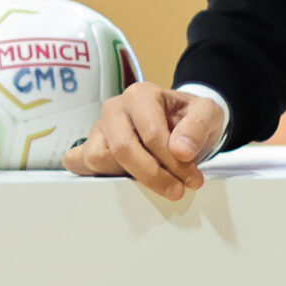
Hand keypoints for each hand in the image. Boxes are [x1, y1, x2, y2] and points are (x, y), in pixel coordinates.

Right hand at [62, 84, 228, 200]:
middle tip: (176, 189)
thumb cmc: (188, 117)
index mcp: (140, 95)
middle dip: (152, 175)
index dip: (173, 162)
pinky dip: (94, 175)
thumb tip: (181, 150)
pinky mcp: (90, 146)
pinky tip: (120, 182)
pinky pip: (78, 162)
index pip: (151, 134)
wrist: (179, 120)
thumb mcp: (207, 113)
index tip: (192, 179)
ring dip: (126, 177)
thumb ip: (198, 127)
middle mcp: (114, 108)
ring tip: (153, 182)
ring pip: (98, 158)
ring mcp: (98, 128)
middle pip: (122, 149)